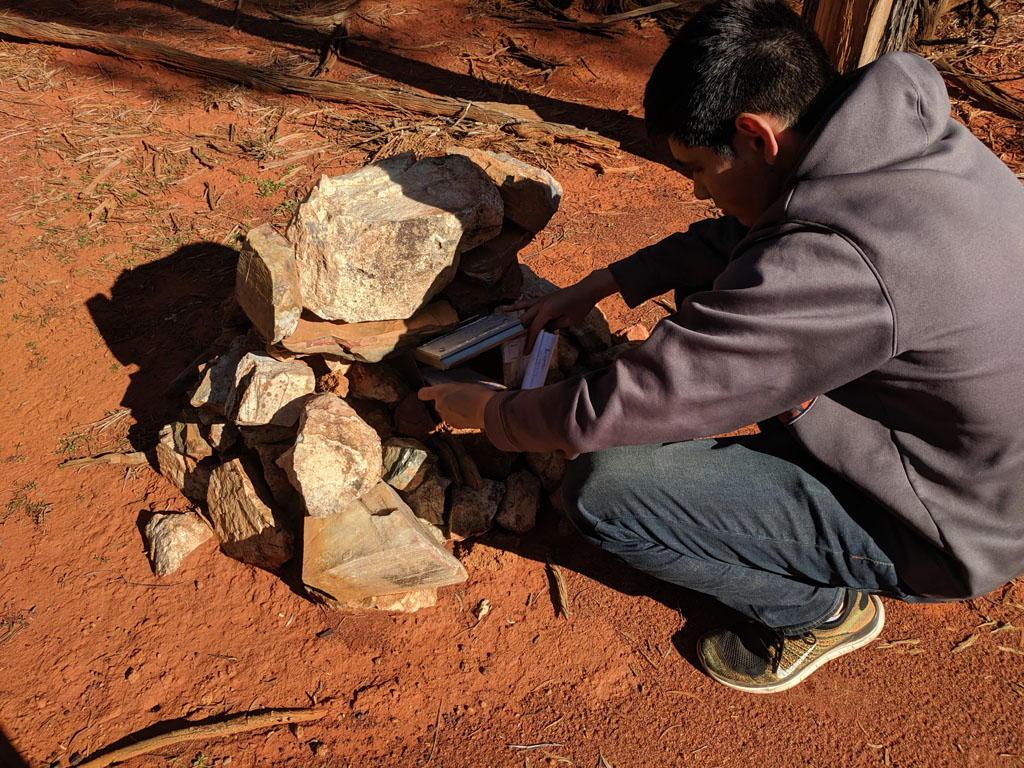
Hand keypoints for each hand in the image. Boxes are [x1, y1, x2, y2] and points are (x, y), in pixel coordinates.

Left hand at [418, 383, 495, 429]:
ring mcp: (446, 417)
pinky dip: (459, 417)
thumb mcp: (463, 385)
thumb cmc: (477, 394)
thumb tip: (453, 392)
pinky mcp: (453, 425)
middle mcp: (439, 405)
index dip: (426, 393)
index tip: (427, 394)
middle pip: (439, 403)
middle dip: (447, 401)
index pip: (423, 393)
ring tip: (467, 406)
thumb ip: (452, 389)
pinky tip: (469, 413)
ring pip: (446, 412)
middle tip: (460, 398)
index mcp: (440, 392)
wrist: (486, 410)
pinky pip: (453, 419)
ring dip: (453, 410)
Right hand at [498, 268, 618, 351]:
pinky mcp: (543, 299)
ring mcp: (540, 300)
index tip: (526, 352)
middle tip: (521, 347)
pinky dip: (516, 307)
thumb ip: (553, 327)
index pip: (534, 329)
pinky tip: (505, 309)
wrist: (586, 290)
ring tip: (509, 333)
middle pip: (525, 321)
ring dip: (518, 323)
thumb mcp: (568, 321)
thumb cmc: (580, 306)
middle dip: (522, 335)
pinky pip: (526, 303)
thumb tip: (542, 332)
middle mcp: (540, 304)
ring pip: (523, 312)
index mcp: (547, 311)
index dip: (529, 342)